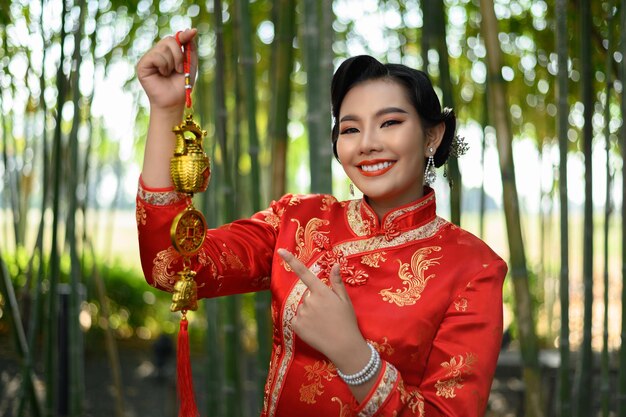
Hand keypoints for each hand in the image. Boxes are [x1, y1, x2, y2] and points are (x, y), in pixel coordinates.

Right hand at [136, 28, 198, 111]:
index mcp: (168, 53)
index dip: (184, 35)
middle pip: (170, 40)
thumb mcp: (190, 65)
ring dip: (172, 63)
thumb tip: (189, 30)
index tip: (193, 32)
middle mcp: (157, 53)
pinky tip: (162, 74)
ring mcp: (149, 58)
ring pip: (163, 48)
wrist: (174, 101)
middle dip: (179, 55)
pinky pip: (156, 56)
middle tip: (179, 69)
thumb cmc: (181, 85)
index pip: (175, 38)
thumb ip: (190, 48)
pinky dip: (164, 66)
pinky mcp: (142, 64)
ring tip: (170, 73)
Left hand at [277, 249, 366, 365]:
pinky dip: (304, 323)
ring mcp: (301, 313)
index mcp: (321, 291)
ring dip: (310, 312)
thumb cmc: (347, 321)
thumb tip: (335, 265)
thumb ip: (336, 282)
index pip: (304, 272)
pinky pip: (297, 319)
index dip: (291, 260)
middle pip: (307, 295)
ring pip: (302, 307)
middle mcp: (309, 300)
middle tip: (328, 313)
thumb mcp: (344, 300)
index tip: (280, 250)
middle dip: (315, 301)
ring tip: (323, 323)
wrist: (344, 346)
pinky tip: (315, 329)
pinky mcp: (296, 325)